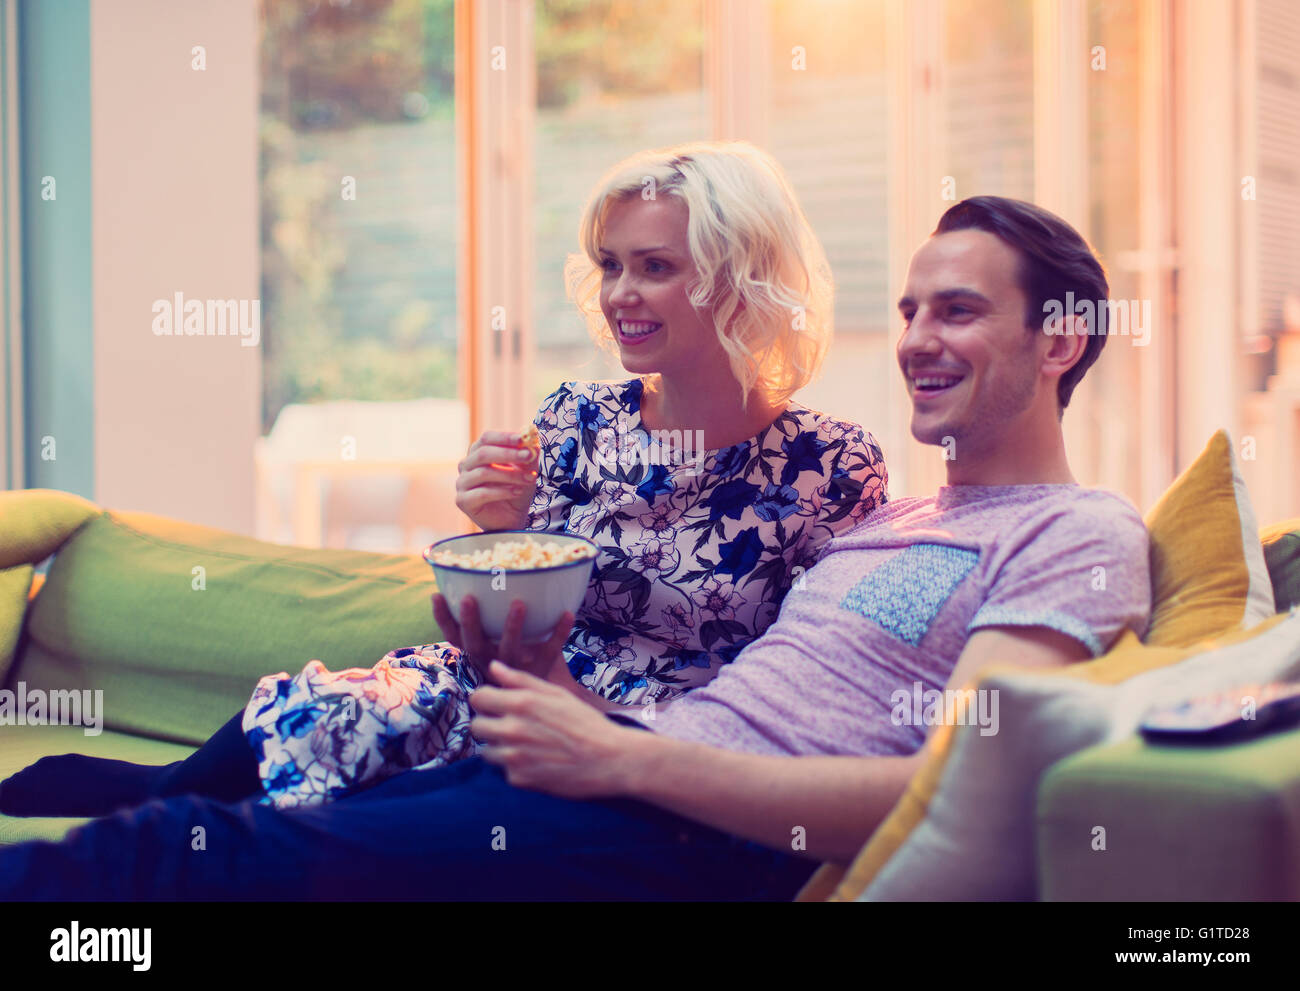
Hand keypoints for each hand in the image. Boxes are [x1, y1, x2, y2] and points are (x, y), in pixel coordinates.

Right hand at [432, 593, 571, 678]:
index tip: (437, 595)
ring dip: (513, 626)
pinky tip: (568, 613)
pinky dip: (560, 632)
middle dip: (470, 622)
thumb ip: (483, 621)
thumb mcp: (490, 646)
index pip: (454, 637)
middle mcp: (493, 661)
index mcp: (478, 653)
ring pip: (511, 649)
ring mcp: (517, 667)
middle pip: (476, 644)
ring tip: (519, 603)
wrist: (537, 703)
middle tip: (469, 598)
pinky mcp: (542, 669)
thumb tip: (470, 579)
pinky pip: (551, 649)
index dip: (443, 618)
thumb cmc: (511, 662)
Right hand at [455, 429, 539, 531]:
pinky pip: (482, 493)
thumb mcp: (526, 470)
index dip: (505, 437)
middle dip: (508, 454)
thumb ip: (528, 455)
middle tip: (528, 455)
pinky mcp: (463, 501)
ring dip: (510, 475)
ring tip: (529, 478)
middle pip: (483, 454)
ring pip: (484, 473)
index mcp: (478, 453)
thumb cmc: (516, 490)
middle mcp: (466, 465)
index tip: (523, 438)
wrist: (512, 518)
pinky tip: (517, 491)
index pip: (487, 438)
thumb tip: (533, 438)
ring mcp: (462, 483)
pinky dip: (502, 491)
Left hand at [470, 661, 639, 797]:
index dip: (486, 700)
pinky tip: (536, 762)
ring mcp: (514, 757)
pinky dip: (515, 767)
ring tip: (525, 745)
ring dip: (499, 747)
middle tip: (510, 726)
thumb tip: (493, 667)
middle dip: (489, 724)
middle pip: (476, 726)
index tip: (497, 704)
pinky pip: (503, 771)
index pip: (477, 698)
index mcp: (521, 704)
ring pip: (486, 751)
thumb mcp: (557, 694)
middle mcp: (512, 730)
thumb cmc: (586, 723)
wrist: (610, 760)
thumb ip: (521, 680)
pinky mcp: (519, 780)